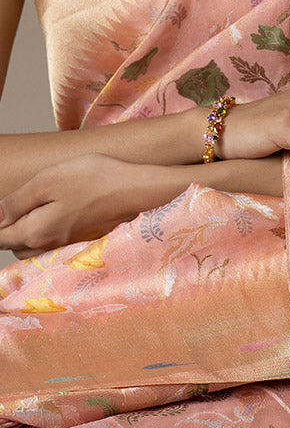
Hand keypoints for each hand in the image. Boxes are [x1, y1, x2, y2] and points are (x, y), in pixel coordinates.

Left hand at [0, 154, 175, 257]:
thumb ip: (18, 202)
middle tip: (9, 210)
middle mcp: (51, 245)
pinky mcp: (85, 240)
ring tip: (29, 212)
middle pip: (15, 245)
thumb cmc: (94, 180)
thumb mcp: (47, 182)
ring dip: (27, 234)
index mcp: (36, 231)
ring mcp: (70, 245)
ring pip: (35, 247)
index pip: (0, 236)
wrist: (138, 190)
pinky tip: (55, 215)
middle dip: (7, 231)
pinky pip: (55, 243)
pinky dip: (47, 233)